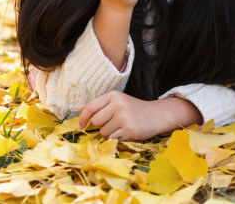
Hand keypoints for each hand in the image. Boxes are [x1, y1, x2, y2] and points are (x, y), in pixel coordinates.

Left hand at [77, 91, 201, 140]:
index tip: (81, 126)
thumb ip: (98, 106)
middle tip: (115, 123)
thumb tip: (78, 108)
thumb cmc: (134, 109)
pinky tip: (127, 132)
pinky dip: (117, 138)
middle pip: (97, 121)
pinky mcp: (129, 129)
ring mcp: (124, 117)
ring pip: (104, 132)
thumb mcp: (117, 103)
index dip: (83, 118)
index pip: (91, 107)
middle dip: (102, 125)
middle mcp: (119, 104)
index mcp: (114, 96)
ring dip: (110, 133)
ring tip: (122, 127)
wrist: (157, 115)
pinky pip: (112, 138)